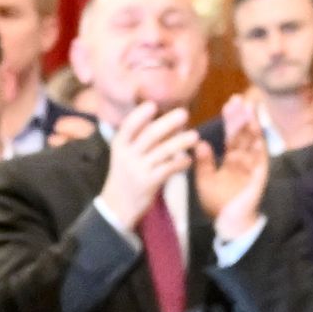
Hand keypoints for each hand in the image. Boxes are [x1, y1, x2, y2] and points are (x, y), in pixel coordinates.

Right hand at [93, 101, 199, 230]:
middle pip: (149, 135)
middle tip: (184, 113)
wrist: (117, 207)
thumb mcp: (124, 155)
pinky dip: (180, 163)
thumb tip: (163, 119)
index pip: (129, 126)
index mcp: (119, 144)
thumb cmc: (125, 175)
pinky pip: (168, 169)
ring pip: (162, 151)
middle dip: (168, 123)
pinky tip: (188, 160)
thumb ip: (139, 139)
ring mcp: (138, 170)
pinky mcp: (148, 183)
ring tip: (195, 136)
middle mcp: (127, 155)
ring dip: (180, 142)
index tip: (153, 104)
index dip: (140, 115)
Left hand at [193, 102, 270, 228]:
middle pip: (244, 134)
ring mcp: (254, 168)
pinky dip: (260, 147)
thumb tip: (200, 142)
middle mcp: (244, 161)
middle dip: (242, 117)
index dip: (231, 120)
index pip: (232, 136)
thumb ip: (204, 162)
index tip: (229, 103)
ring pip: (254, 142)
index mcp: (232, 160)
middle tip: (239, 98)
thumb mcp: (205, 180)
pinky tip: (258, 135)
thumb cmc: (218, 204)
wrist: (229, 224)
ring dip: (252, 126)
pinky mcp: (260, 177)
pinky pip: (261, 160)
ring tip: (249, 110)